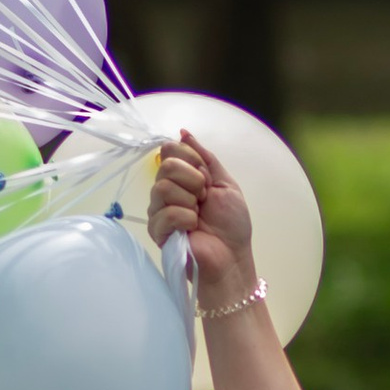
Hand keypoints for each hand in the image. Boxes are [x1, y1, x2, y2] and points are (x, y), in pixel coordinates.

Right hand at [147, 129, 256, 303]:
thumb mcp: (224, 183)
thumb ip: (205, 158)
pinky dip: (184, 218)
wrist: (232, 256)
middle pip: (166, 166)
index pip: (170, 151)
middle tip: (204, 199)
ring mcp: (159, 211)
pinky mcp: (157, 231)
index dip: (189, 159)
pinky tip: (192, 228)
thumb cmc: (232, 224)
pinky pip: (162, 213)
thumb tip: (183, 133)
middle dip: (193, 180)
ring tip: (199, 216)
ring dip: (189, 201)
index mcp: (182, 178)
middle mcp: (167, 191)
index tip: (206, 176)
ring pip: (162, 188)